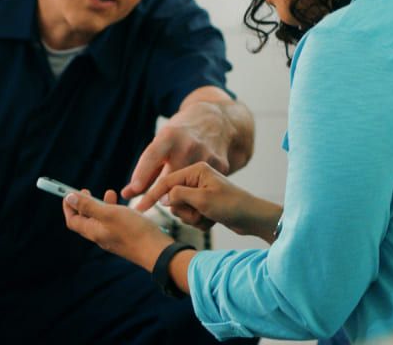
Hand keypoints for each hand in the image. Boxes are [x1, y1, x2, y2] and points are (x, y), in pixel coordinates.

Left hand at [63, 189, 173, 269]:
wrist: (157, 251)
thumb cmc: (134, 231)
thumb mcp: (109, 213)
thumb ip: (89, 206)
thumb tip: (69, 198)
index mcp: (93, 232)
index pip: (73, 220)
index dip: (68, 206)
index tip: (69, 193)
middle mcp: (101, 236)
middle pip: (86, 220)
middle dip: (84, 204)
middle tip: (86, 191)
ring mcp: (113, 238)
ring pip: (101, 220)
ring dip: (101, 205)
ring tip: (110, 193)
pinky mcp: (125, 238)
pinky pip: (114, 223)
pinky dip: (114, 211)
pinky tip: (124, 206)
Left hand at [122, 101, 237, 199]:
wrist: (215, 121)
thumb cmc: (180, 136)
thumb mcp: (161, 144)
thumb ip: (145, 171)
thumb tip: (126, 194)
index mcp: (169, 137)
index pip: (153, 156)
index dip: (142, 173)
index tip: (134, 190)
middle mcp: (188, 145)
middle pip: (170, 179)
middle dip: (160, 195)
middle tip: (151, 205)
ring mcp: (206, 156)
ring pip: (187, 188)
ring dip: (180, 197)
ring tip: (177, 196)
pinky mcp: (221, 165)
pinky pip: (204, 188)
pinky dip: (197, 193)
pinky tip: (197, 190)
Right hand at [135, 162, 281, 240]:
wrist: (253, 218)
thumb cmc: (231, 205)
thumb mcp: (202, 200)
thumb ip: (179, 196)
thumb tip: (164, 198)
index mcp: (196, 170)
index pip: (166, 182)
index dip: (151, 196)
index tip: (139, 208)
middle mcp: (196, 178)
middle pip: (173, 199)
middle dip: (184, 211)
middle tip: (200, 213)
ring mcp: (200, 191)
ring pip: (181, 209)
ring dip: (193, 218)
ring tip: (209, 217)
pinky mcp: (204, 203)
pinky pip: (191, 215)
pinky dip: (200, 222)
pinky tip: (213, 221)